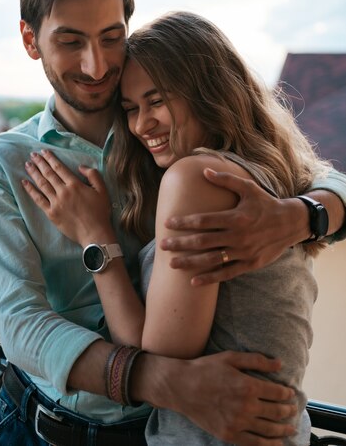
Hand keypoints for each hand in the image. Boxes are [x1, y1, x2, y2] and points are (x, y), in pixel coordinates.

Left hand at [22, 150, 112, 246]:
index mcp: (75, 185)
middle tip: (32, 155)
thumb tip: (80, 166)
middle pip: (49, 174)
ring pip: (42, 184)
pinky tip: (24, 183)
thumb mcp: (102, 190)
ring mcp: (56, 203)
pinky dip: (30, 190)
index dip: (51, 158)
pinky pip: (38, 200)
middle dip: (40, 163)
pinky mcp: (51, 213)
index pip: (60, 168)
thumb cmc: (100, 212)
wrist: (94, 233)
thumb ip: (93, 175)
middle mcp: (63, 191)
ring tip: (27, 165)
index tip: (44, 152)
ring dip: (34, 173)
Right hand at [133, 350, 296, 445]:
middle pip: (276, 412)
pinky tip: (277, 444)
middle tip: (293, 410)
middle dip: (288, 411)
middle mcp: (246, 406)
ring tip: (290, 428)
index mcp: (248, 386)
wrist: (181, 387)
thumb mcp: (230, 357)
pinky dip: (269, 445)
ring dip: (283, 430)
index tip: (290, 394)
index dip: (287, 394)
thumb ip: (256, 360)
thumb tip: (279, 364)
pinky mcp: (229, 435)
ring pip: (269, 430)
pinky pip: (255, 444)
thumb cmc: (206, 369)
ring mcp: (238, 423)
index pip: (277, 393)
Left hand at [161, 168, 308, 284]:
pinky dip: (209, 278)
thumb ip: (226, 180)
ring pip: (211, 259)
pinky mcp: (249, 264)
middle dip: (180, 243)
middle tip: (162, 244)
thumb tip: (204, 171)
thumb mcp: (248, 187)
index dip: (185, 222)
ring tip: (171, 263)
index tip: (168, 222)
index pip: (204, 221)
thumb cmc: (266, 203)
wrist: (291, 223)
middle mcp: (238, 236)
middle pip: (203, 241)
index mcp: (236, 217)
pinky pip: (226, 273)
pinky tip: (193, 281)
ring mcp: (243, 252)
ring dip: (190, 262)